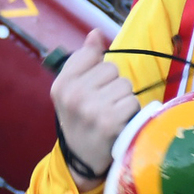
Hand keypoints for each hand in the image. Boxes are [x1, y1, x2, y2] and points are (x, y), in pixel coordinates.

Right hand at [51, 30, 139, 189]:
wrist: (81, 160)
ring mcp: (91, 108)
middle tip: (102, 105)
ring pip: (125, 85)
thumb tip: (96, 33)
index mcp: (61, 84)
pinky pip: (132, 102)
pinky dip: (130, 112)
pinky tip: (118, 123)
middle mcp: (73, 94)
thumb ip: (84, 59)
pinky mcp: (109, 122)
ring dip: (123, 99)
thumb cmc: (80, 119)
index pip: (92, 54)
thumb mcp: (72, 89)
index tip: (91, 87)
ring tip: (111, 114)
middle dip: (112, 85)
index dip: (98, 69)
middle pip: (112, 69)